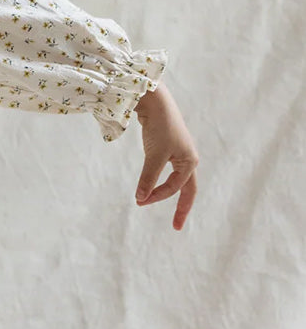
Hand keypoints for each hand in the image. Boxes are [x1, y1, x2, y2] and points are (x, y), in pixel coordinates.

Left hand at [133, 85, 197, 230]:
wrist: (155, 101)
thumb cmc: (158, 127)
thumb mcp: (154, 155)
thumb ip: (148, 178)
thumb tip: (140, 198)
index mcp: (190, 162)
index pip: (173, 188)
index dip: (156, 196)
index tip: (139, 201)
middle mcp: (189, 159)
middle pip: (187, 190)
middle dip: (182, 209)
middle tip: (176, 227)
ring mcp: (180, 153)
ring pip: (178, 180)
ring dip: (170, 193)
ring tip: (170, 210)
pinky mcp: (170, 148)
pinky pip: (169, 170)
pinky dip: (163, 181)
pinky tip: (158, 186)